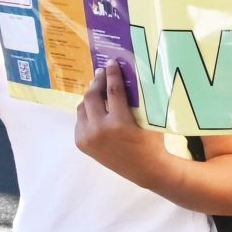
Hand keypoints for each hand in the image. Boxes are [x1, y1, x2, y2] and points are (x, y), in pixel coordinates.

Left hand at [73, 63, 165, 186]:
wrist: (144, 168)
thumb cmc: (151, 142)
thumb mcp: (148, 120)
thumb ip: (136, 102)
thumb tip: (127, 79)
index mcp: (119, 123)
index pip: (113, 91)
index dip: (112, 75)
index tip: (112, 62)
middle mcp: (99, 130)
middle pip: (92, 97)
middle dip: (97, 82)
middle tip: (102, 72)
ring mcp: (87, 137)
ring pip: (82, 108)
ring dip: (90, 97)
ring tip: (97, 89)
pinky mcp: (81, 143)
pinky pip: (80, 121)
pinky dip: (87, 113)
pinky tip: (95, 109)